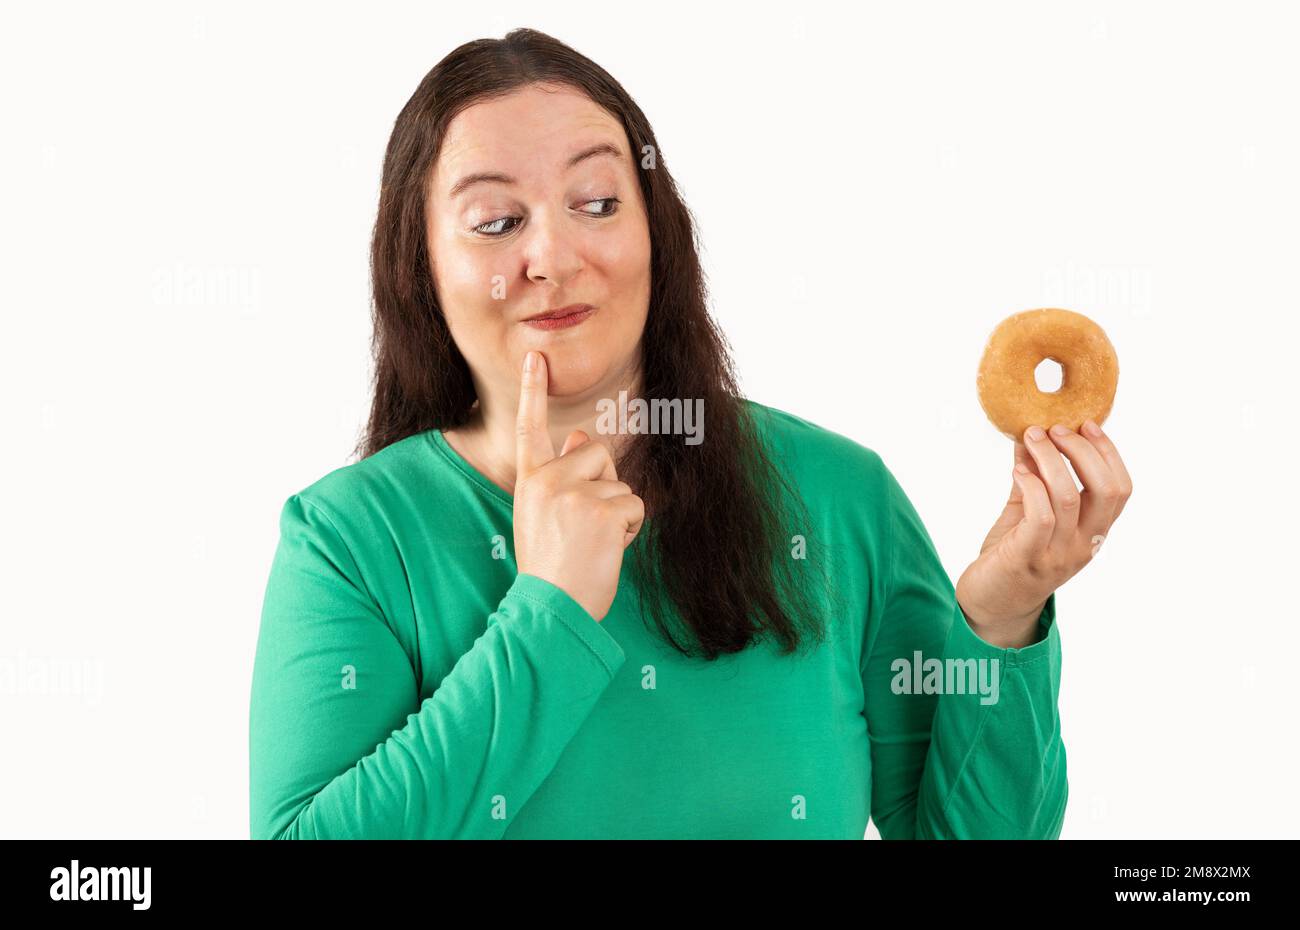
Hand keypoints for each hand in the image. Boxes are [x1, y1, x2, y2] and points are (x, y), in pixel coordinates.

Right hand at [512, 350, 644, 621]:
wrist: (550, 609)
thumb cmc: (552, 567)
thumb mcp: (544, 516)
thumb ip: (561, 477)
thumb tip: (579, 437)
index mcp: (530, 481)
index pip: (530, 428)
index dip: (532, 391)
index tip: (535, 358)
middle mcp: (548, 481)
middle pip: (597, 452)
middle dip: (605, 484)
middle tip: (586, 526)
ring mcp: (574, 494)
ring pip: (620, 482)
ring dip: (620, 512)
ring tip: (593, 543)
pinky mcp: (602, 511)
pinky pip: (635, 504)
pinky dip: (631, 528)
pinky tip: (608, 549)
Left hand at [955, 419, 1132, 646]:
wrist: (990, 605)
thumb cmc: (1012, 555)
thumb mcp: (1028, 512)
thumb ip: (1035, 477)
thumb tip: (1031, 434)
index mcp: (1094, 532)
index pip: (1121, 488)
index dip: (1108, 452)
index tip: (1086, 424)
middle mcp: (1085, 544)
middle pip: (1107, 489)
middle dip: (1083, 450)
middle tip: (1055, 428)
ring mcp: (1059, 554)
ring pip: (1068, 496)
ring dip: (1050, 459)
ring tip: (1030, 438)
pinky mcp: (1029, 559)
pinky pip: (1040, 515)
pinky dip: (1031, 485)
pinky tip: (1018, 470)